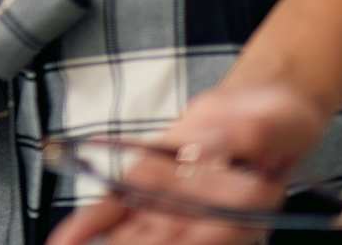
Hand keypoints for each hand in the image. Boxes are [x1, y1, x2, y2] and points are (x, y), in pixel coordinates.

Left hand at [47, 83, 329, 244]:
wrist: (255, 110)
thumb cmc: (275, 123)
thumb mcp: (274, 122)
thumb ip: (244, 135)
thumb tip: (205, 146)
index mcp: (245, 215)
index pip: (216, 235)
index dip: (196, 239)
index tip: (166, 237)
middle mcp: (206, 222)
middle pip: (165, 243)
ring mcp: (173, 210)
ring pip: (135, 236)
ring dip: (107, 243)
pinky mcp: (148, 190)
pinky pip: (116, 211)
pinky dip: (90, 224)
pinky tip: (65, 238)